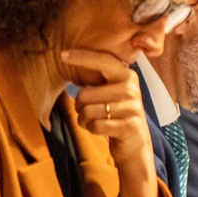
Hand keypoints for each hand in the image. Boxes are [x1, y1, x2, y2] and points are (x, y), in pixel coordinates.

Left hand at [62, 49, 155, 196]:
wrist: (135, 141)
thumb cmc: (117, 112)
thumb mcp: (114, 91)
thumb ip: (101, 77)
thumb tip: (72, 59)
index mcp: (127, 75)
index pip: (102, 60)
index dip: (82, 57)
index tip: (62, 54)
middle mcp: (132, 89)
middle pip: (85, 94)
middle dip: (79, 105)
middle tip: (87, 109)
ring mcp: (132, 108)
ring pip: (88, 111)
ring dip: (84, 119)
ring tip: (94, 120)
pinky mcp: (129, 126)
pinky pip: (95, 126)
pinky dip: (91, 129)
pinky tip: (99, 129)